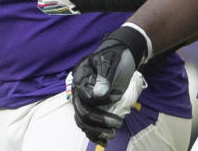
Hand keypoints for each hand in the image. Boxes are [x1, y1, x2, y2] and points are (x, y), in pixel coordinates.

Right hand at [71, 26, 149, 144]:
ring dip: (97, 130)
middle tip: (118, 122)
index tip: (118, 96)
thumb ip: (105, 77)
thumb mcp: (111, 62)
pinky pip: (86, 124)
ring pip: (83, 121)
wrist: (120, 56)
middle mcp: (78, 90)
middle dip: (100, 119)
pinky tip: (104, 141)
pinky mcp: (90, 107)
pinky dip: (94, 134)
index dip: (101, 100)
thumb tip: (100, 95)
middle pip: (83, 111)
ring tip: (112, 134)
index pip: (85, 95)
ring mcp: (83, 100)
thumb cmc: (116, 57)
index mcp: (80, 77)